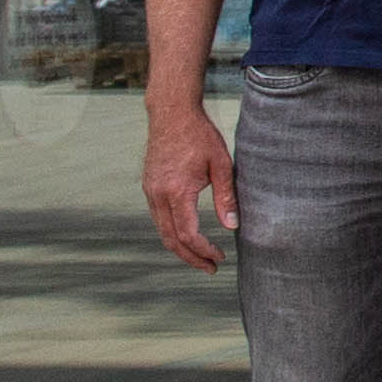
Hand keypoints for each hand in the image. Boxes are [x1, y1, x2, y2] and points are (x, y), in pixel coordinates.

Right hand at [142, 100, 240, 271]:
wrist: (171, 113)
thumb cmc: (199, 135)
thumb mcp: (220, 164)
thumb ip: (226, 196)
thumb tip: (232, 226)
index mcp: (177, 191)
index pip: (188, 234)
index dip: (204, 250)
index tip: (220, 258)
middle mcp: (158, 195)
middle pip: (171, 240)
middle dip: (191, 258)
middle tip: (211, 268)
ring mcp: (150, 191)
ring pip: (162, 231)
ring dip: (180, 248)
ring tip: (201, 256)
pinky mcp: (148, 187)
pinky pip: (158, 218)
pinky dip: (172, 233)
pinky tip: (188, 234)